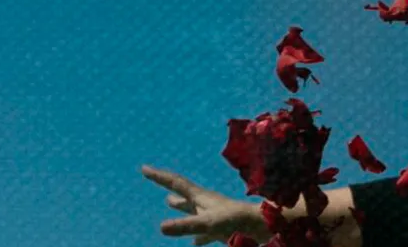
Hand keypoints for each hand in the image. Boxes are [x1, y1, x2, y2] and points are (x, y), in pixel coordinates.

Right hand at [142, 166, 264, 244]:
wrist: (263, 226)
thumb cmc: (236, 222)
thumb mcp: (208, 224)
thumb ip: (186, 226)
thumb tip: (161, 227)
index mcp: (200, 197)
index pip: (175, 183)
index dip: (158, 176)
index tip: (144, 168)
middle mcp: (205, 203)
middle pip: (182, 192)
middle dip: (167, 186)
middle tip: (156, 177)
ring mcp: (214, 214)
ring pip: (192, 209)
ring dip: (180, 207)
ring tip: (170, 203)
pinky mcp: (222, 228)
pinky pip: (205, 231)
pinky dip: (197, 236)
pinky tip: (195, 243)